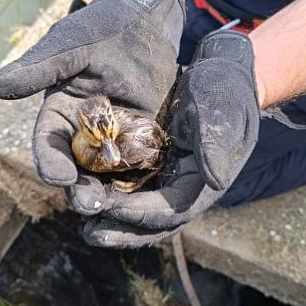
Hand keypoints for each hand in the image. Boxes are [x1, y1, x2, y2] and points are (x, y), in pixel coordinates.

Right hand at [0, 0, 184, 204]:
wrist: (143, 22)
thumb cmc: (99, 28)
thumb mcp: (68, 46)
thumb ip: (39, 68)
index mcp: (57, 112)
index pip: (47, 143)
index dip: (50, 161)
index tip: (58, 177)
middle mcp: (81, 132)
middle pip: (75, 167)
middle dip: (79, 188)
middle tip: (88, 205)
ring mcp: (112, 138)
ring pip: (106, 173)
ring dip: (107, 192)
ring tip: (113, 209)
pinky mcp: (140, 139)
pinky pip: (138, 164)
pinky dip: (139, 179)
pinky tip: (145, 195)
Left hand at [79, 30, 260, 247]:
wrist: (219, 72)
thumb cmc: (221, 90)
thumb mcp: (220, 112)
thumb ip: (215, 145)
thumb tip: (215, 182)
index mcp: (202, 181)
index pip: (171, 210)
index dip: (141, 214)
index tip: (111, 208)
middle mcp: (184, 187)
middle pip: (153, 222)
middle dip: (123, 229)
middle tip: (92, 233)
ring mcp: (166, 179)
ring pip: (138, 211)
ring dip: (113, 220)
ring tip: (85, 226)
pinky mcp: (151, 166)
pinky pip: (129, 189)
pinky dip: (109, 196)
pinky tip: (85, 194)